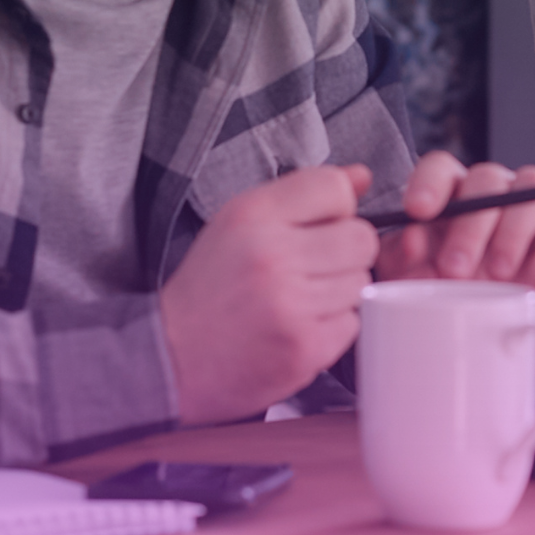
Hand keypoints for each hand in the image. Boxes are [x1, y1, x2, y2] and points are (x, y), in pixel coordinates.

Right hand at [159, 164, 378, 425]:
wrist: (171, 357)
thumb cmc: (210, 286)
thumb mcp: (240, 222)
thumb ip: (302, 194)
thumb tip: (363, 176)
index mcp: (253, 215)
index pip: (335, 189)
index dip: (336, 209)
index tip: (317, 227)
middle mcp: (273, 255)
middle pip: (361, 237)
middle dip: (345, 252)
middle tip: (312, 267)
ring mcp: (291, 305)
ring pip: (360, 281)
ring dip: (339, 290)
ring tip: (300, 298)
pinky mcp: (304, 348)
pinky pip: (352, 323)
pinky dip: (332, 326)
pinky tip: (299, 326)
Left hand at [373, 152, 534, 339]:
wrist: (513, 362)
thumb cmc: (465, 315)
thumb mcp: (425, 292)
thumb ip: (411, 263)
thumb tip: (411, 239)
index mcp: (459, 200)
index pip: (442, 168)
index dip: (429, 182)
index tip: (417, 212)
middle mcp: (504, 197)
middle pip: (487, 177)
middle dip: (469, 221)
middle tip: (455, 268)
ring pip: (533, 186)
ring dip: (510, 230)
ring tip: (498, 274)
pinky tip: (533, 287)